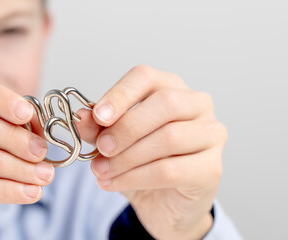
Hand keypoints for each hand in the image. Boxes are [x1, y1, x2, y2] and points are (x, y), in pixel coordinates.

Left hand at [90, 65, 227, 238]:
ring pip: (169, 137)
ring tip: (101, 171)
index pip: (146, 77)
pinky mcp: (212, 168)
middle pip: (165, 103)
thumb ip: (99, 128)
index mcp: (171, 88)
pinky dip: (135, 177)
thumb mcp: (113, 143)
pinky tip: (114, 183)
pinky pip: (170, 169)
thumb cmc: (141, 164)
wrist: (162, 204)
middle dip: (126, 127)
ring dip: (127, 157)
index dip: (120, 94)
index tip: (98, 116)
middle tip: (102, 147)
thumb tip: (82, 116)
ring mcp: (211, 135)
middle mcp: (197, 105)